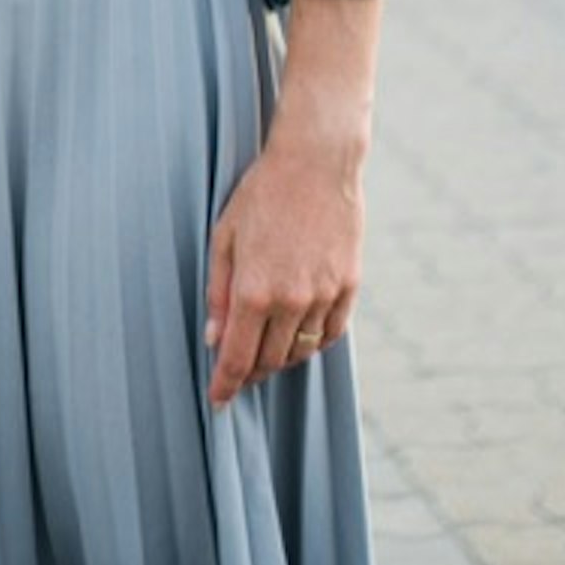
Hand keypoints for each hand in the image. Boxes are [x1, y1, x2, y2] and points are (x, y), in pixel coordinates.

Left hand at [202, 124, 363, 406]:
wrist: (316, 162)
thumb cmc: (262, 194)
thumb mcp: (225, 237)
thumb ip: (219, 292)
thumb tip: (215, 338)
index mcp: (255, 290)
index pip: (239, 358)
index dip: (227, 385)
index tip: (218, 402)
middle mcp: (292, 300)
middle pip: (270, 360)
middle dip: (250, 372)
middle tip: (238, 372)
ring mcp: (325, 295)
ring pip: (301, 350)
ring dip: (280, 357)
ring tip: (265, 348)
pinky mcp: (349, 286)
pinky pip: (330, 333)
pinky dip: (312, 342)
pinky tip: (298, 334)